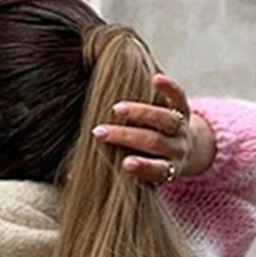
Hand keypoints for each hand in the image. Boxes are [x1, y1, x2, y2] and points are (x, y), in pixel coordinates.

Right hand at [91, 74, 215, 183]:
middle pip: (154, 142)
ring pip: (165, 120)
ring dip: (140, 113)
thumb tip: (70, 177)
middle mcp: (176, 150)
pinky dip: (168, 88)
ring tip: (116, 109)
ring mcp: (181, 129)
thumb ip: (112, 177)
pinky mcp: (184, 108)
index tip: (125, 164)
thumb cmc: (149, 164)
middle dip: (127, 137)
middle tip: (99, 133)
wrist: (185, 152)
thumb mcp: (138, 176)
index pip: (156, 170)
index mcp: (167, 170)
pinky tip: (154, 79)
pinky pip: (179, 97)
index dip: (142, 167)